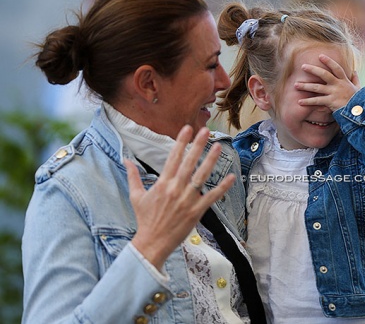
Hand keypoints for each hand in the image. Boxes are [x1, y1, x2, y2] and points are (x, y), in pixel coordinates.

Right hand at [126, 125, 234, 268]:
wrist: (152, 243)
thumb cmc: (145, 220)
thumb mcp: (136, 196)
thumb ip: (133, 176)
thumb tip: (126, 160)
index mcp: (162, 183)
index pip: (173, 158)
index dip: (180, 142)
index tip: (187, 129)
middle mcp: (175, 189)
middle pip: (188, 163)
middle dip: (197, 145)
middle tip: (205, 130)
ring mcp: (187, 200)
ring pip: (201, 176)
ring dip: (210, 160)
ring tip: (218, 146)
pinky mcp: (196, 211)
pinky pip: (212, 197)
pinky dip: (222, 188)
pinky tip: (231, 177)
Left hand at [295, 54, 360, 111]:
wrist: (359, 111)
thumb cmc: (358, 100)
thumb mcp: (358, 88)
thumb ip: (355, 79)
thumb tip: (355, 71)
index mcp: (344, 80)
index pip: (336, 68)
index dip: (329, 61)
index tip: (320, 56)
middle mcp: (338, 84)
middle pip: (324, 74)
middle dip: (313, 70)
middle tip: (303, 66)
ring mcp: (334, 93)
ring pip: (317, 87)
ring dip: (305, 86)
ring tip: (295, 85)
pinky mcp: (330, 102)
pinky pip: (317, 101)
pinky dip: (308, 101)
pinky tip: (299, 102)